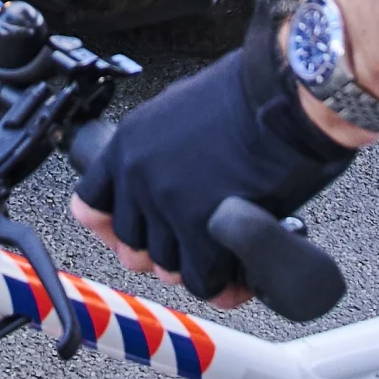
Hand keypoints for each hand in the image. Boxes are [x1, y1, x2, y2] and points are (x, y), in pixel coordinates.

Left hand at [70, 17, 355, 304]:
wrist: (287, 95)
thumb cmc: (250, 95)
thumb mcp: (183, 112)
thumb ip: (163, 152)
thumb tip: (173, 183)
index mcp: (130, 143)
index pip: (92, 203)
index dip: (112, 228)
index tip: (131, 237)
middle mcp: (139, 174)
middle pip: (132, 243)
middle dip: (164, 252)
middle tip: (194, 248)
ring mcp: (167, 202)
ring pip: (167, 265)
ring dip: (197, 267)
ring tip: (225, 259)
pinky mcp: (201, 228)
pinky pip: (203, 279)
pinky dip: (224, 284)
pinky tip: (241, 275)